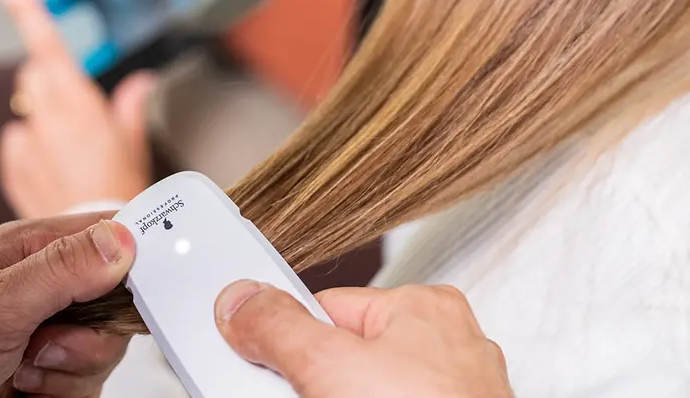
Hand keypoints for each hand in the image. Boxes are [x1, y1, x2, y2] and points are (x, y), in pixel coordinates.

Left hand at [0, 0, 154, 217]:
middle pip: (33, 75)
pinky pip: (15, 142)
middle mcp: (47, 117)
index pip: (47, 46)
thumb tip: (139, 82)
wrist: (98, 244)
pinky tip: (52, 168)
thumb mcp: (136, 146)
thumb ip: (130, 107)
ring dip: (41, 116)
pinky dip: (29, 146)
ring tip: (69, 148)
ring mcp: (27, 143)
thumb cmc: (123, 194)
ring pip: (25, 108)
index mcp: (80, 103)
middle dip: (50, 82)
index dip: (26, 11)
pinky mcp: (13, 167)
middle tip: (77, 111)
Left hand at [0, 214, 135, 397]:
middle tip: (50, 341)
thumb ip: (60, 268)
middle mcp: (44, 287)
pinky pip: (89, 383)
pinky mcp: (50, 373)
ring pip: (105, 347)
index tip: (146, 282)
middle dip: (91, 332)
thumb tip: (120, 240)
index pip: (106, 234)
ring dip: (70, 368)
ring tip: (23, 368)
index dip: (133, 255)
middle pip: (115, 300)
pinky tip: (24, 388)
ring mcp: (49, 332)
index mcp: (31, 249)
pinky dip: (61, 391)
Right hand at [215, 282, 513, 397]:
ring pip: (361, 395)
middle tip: (300, 397)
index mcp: (425, 308)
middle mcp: (447, 349)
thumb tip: (242, 302)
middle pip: (343, 358)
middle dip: (312, 383)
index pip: (327, 307)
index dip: (286, 340)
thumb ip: (280, 327)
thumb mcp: (331, 366)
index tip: (255, 360)